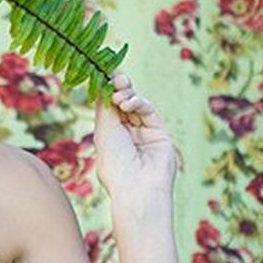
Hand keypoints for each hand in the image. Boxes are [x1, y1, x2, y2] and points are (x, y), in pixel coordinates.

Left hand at [94, 72, 184, 198]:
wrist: (137, 187)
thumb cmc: (114, 163)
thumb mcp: (104, 132)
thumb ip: (105, 108)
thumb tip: (104, 85)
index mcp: (109, 137)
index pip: (108, 109)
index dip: (106, 92)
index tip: (103, 76)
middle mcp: (126, 135)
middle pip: (123, 104)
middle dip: (119, 89)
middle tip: (115, 78)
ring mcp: (143, 134)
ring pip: (136, 106)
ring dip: (127, 95)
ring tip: (119, 96)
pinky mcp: (159, 133)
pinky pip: (149, 112)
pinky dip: (139, 103)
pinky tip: (129, 104)